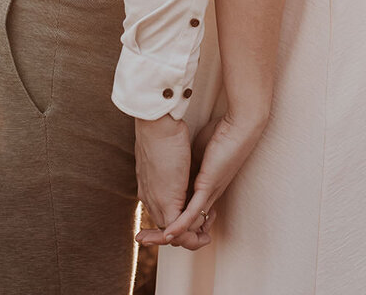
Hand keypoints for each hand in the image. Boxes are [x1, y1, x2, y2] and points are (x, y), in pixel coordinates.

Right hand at [138, 109, 267, 248]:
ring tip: (147, 240)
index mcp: (197, 187)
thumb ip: (177, 172)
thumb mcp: (185, 157)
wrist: (223, 125)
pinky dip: (180, 226)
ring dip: (169, 235)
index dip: (164, 225)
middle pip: (183, 225)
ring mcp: (205, 193)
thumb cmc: (202, 135)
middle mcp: (202, 195)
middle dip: (162, 236)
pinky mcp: (207, 187)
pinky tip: (168, 234)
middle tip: (141, 240)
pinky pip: (192, 213)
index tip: (144, 230)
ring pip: (187, 224)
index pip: (180, 213)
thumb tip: (164, 178)